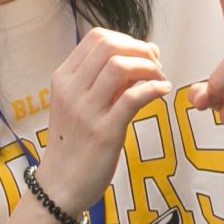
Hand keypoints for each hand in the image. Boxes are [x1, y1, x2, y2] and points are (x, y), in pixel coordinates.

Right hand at [41, 28, 171, 210]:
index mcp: (63, 78)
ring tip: (159, 79)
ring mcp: (86, 111)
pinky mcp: (104, 133)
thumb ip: (105, 80)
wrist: (60, 185)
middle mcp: (71, 90)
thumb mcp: (79, 104)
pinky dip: (154, 89)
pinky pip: (133, 98)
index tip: (143, 56)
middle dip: (140, 50)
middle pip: (109, 46)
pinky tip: (162, 92)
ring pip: (120, 67)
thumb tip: (145, 53)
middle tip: (155, 66)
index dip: (127, 40)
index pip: (97, 38)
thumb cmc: (75, 144)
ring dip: (149, 67)